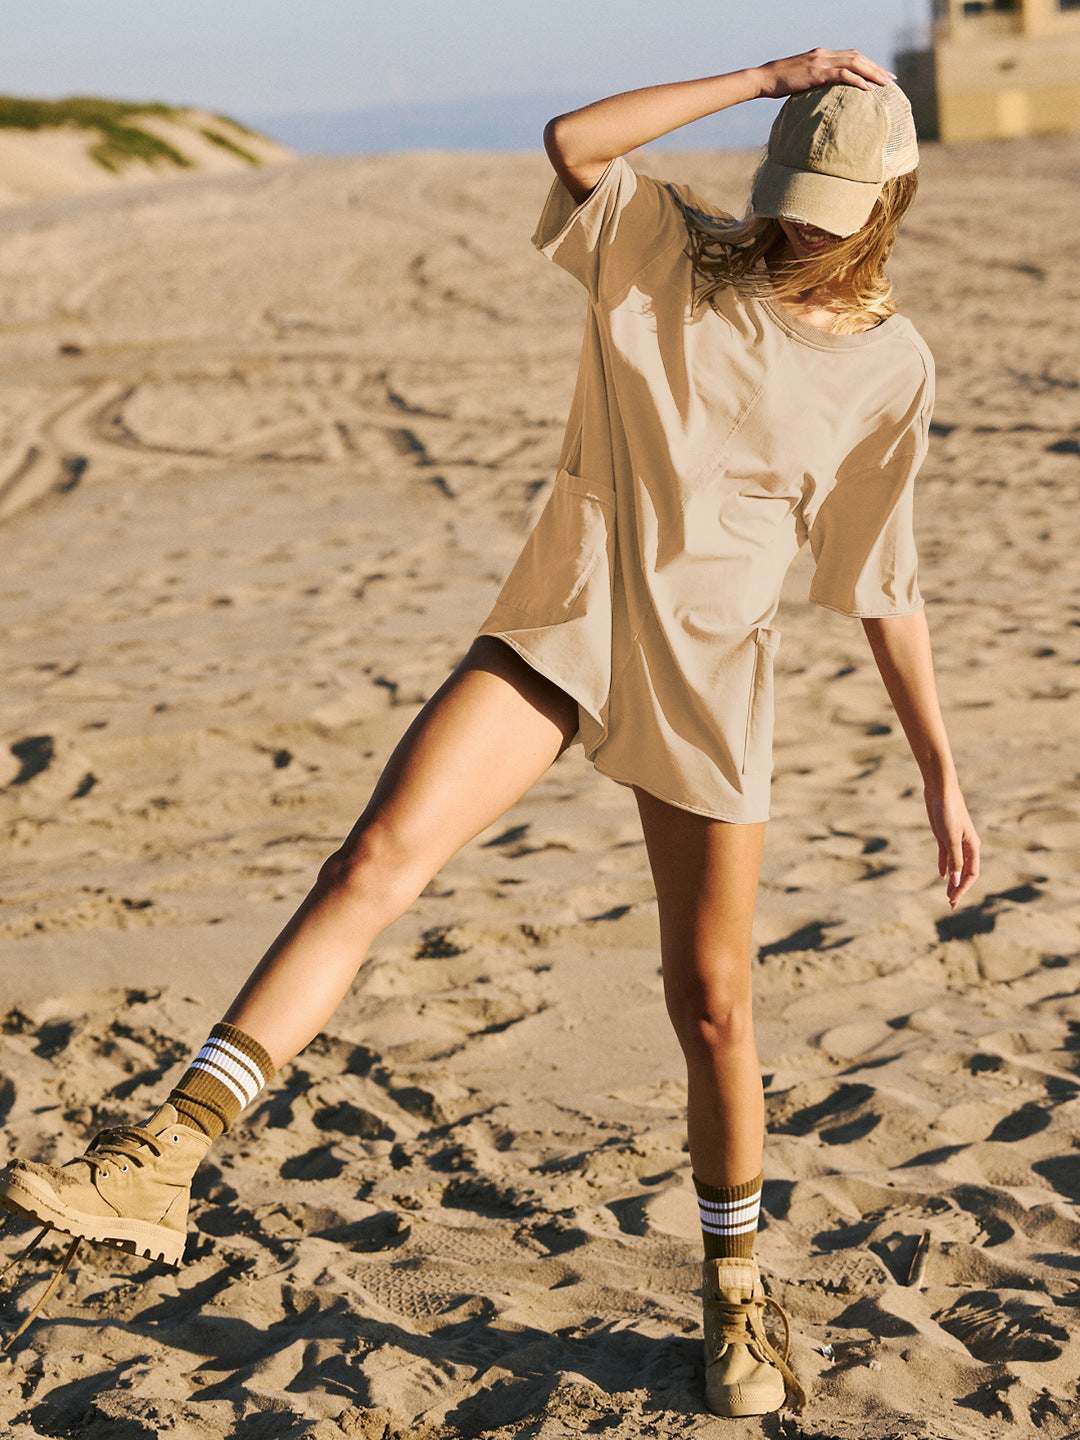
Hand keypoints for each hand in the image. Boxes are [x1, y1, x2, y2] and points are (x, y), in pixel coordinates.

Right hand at [756, 49, 894, 100]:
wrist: (764, 79)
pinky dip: (857, 80)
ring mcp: (821, 61)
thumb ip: (813, 82)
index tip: (880, 74)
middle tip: (891, 78)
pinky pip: (842, 74)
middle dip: (876, 67)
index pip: (851, 56)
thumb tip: (822, 95)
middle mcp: (824, 54)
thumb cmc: (778, 84)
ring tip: (886, 84)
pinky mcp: (816, 72)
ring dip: (872, 73)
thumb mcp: (799, 81)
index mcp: (821, 55)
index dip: (868, 64)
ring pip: (854, 63)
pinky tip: (868, 88)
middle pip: (857, 57)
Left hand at [923, 781, 979, 909]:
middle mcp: (966, 845)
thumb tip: (954, 879)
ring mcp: (955, 840)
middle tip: (951, 904)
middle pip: (964, 872)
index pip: (971, 873)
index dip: (963, 887)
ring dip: (952, 880)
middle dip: (958, 888)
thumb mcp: (950, 837)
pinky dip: (945, 866)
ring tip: (948, 894)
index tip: (953, 899)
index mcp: (972, 846)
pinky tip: (943, 876)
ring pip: (955, 865)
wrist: (940, 790)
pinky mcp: (944, 835)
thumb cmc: (947, 811)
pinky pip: (947, 856)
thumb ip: (954, 858)